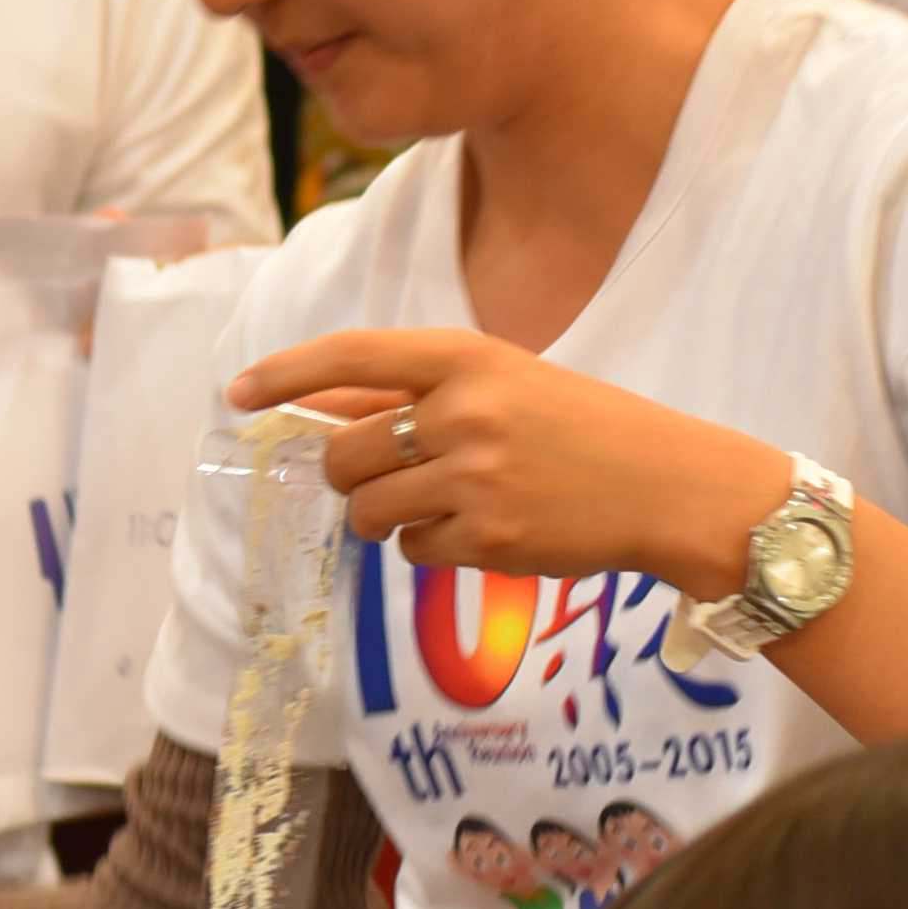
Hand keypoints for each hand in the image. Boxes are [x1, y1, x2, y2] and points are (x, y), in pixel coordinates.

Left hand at [235, 329, 791, 599]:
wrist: (668, 485)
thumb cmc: (582, 428)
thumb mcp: (505, 383)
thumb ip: (419, 395)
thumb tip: (321, 412)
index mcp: (468, 358)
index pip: (352, 357)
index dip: (286, 375)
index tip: (239, 393)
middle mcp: (465, 412)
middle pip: (344, 453)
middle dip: (347, 474)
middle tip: (380, 477)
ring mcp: (475, 477)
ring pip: (368, 510)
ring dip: (383, 516)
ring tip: (440, 505)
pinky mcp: (488, 536)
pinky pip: (412, 551)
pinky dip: (429, 548)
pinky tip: (481, 530)